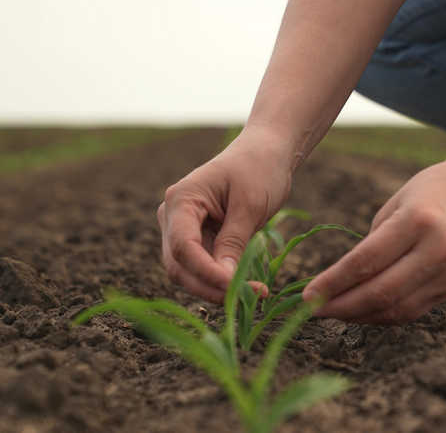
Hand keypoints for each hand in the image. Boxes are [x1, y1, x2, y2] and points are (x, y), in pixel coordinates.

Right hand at [157, 129, 295, 302]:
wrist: (266, 153)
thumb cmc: (259, 169)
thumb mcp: (250, 205)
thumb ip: (234, 241)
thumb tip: (225, 280)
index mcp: (182, 199)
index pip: (184, 246)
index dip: (206, 273)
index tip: (236, 287)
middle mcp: (174, 215)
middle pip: (180, 264)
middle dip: (211, 286)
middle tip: (250, 298)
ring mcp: (182, 228)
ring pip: (188, 271)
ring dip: (216, 287)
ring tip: (254, 293)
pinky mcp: (198, 237)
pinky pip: (202, 266)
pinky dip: (221, 278)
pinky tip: (248, 285)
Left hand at [302, 160, 445, 323]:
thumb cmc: (431, 190)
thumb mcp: (396, 204)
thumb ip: (371, 244)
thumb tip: (340, 284)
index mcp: (418, 220)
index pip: (366, 262)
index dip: (333, 283)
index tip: (307, 293)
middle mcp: (438, 248)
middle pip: (381, 291)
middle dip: (341, 306)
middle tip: (313, 309)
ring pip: (397, 309)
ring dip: (360, 316)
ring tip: (334, 313)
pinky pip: (412, 311)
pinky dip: (383, 316)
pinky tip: (362, 312)